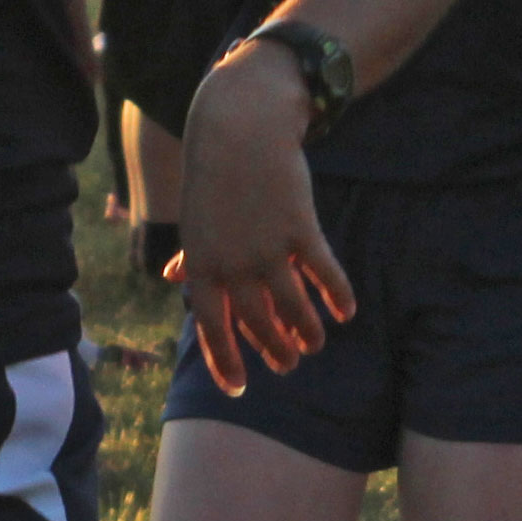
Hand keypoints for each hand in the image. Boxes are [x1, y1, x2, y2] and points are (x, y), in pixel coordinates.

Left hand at [174, 44, 354, 393]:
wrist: (238, 130)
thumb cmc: (212, 177)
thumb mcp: (193, 219)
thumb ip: (190, 253)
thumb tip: (176, 278)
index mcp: (201, 265)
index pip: (212, 328)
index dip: (226, 362)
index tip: (240, 390)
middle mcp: (232, 264)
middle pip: (256, 325)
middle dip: (273, 351)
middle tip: (288, 364)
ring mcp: (267, 249)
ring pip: (293, 309)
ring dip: (306, 332)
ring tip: (314, 344)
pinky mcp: (300, 229)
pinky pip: (323, 274)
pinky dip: (336, 295)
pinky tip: (345, 311)